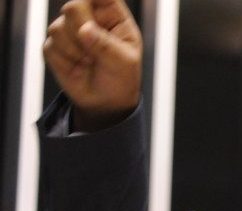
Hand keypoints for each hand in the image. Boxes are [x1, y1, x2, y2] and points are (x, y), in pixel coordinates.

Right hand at [42, 0, 141, 131]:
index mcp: (112, 16)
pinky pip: (50, 46)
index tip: (89, 9)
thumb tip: (85, 30)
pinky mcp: (54, 45)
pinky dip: (64, 61)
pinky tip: (78, 67)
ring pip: (58, 27)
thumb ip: (106, 45)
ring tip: (90, 62)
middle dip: (81, 31)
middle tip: (94, 52)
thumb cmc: (121, 79)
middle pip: (73, 7)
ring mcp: (69, 30)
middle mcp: (90, 18)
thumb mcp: (123, 62)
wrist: (106, 102)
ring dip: (75, 51)